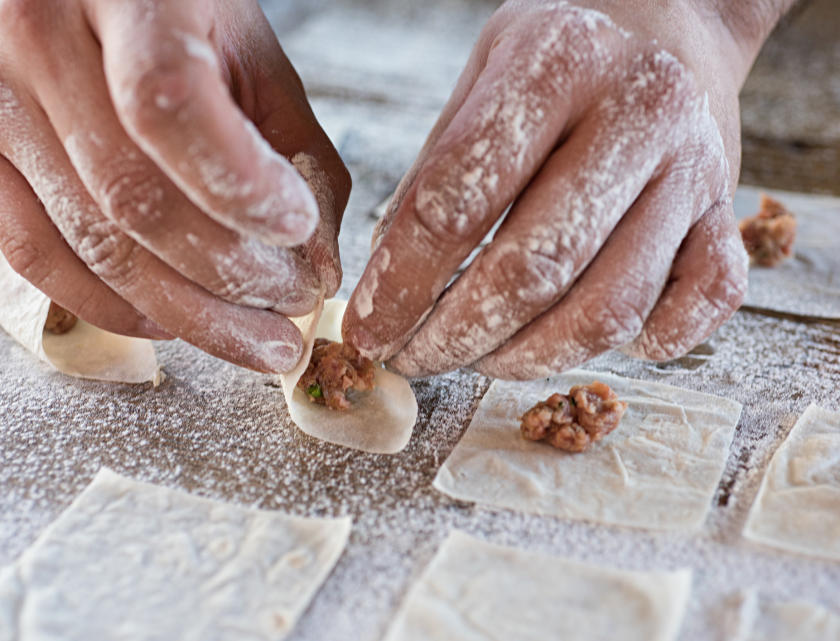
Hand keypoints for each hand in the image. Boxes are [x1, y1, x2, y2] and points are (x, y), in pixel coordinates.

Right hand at [0, 0, 349, 372]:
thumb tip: (316, 269)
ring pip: (93, 242)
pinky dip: (113, 307)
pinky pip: (35, 256)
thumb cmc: (189, 24)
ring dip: (188, 312)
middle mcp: (41, 38)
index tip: (297, 230)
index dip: (238, 185)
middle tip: (293, 314)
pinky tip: (173, 324)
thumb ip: (298, 157)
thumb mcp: (259, 63)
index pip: (168, 105)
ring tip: (255, 336)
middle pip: (131, 197)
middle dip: (228, 278)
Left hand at [343, 0, 771, 378]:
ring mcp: (696, 169)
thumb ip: (433, 180)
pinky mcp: (728, 215)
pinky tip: (581, 340)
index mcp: (558, 62)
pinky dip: (642, 347)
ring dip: (526, 358)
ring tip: (476, 359)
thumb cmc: (554, 59)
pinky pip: (699, 311)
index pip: (456, 201)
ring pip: (608, 310)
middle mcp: (640, 112)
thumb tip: (388, 291)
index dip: (400, 284)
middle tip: (412, 358)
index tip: (369, 330)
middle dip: (454, 336)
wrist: (669, 18)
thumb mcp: (477, 82)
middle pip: (533, 269)